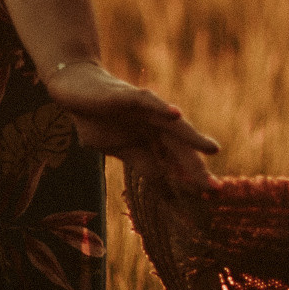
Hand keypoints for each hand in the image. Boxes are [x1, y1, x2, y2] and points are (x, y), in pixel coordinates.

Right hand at [41, 57, 218, 188]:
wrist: (72, 89)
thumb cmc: (96, 119)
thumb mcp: (120, 150)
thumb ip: (143, 165)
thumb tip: (165, 192)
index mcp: (152, 140)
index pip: (177, 163)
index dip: (191, 181)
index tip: (209, 200)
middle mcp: (154, 124)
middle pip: (181, 148)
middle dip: (198, 168)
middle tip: (216, 189)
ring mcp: (143, 109)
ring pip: (173, 124)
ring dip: (193, 136)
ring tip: (213, 149)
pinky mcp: (127, 96)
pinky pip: (148, 101)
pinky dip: (161, 107)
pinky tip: (176, 114)